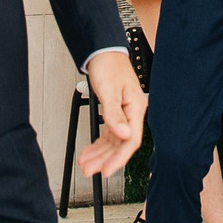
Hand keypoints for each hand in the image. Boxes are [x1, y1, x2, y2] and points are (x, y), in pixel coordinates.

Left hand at [77, 49, 147, 178]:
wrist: (102, 52)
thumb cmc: (109, 65)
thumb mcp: (109, 90)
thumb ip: (114, 114)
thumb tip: (123, 134)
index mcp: (136, 108)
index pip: (130, 141)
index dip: (118, 159)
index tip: (106, 170)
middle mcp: (131, 113)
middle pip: (120, 144)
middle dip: (105, 159)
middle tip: (91, 171)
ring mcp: (123, 114)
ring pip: (113, 141)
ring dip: (99, 153)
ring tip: (86, 164)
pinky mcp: (114, 112)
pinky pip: (108, 133)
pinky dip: (98, 143)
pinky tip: (90, 151)